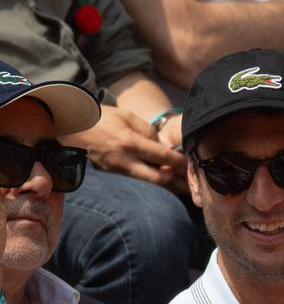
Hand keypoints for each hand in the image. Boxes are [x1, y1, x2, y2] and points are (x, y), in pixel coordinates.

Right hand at [61, 105, 185, 185]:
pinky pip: (138, 179)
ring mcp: (117, 169)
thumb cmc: (100, 117)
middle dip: (178, 182)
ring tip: (185, 188)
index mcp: (130, 142)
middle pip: (159, 178)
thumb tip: (163, 145)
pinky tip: (165, 181)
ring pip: (149, 182)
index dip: (180, 162)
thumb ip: (148, 130)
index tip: (193, 163)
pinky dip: (153, 181)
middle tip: (194, 182)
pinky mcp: (112, 173)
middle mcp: (125, 160)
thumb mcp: (126, 116)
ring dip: (168, 185)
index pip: (163, 157)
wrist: (70, 126)